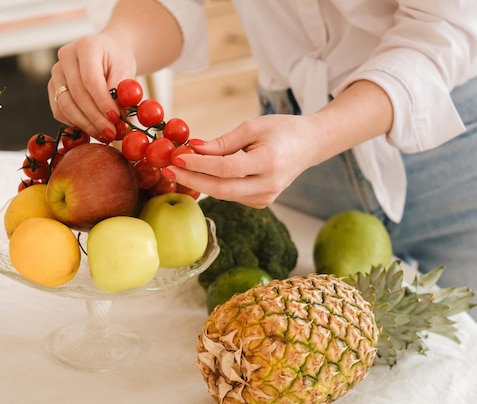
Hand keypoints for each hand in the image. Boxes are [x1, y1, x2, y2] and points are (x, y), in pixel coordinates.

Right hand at [48, 33, 136, 140]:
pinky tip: (92, 131)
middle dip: (95, 118)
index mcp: (86, 46)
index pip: (91, 80)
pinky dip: (75, 124)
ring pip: (65, 105)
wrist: (108, 53)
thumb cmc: (118, 60)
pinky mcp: (53, 87)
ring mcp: (56, 72)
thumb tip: (119, 118)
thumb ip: (122, 91)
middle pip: (77, 94)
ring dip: (85, 125)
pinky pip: (59, 111)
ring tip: (104, 135)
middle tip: (111, 133)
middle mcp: (66, 57)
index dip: (103, 102)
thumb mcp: (126, 70)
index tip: (116, 118)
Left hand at [165, 80, 393, 207]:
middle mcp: (268, 186)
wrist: (309, 145)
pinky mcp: (261, 203)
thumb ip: (222, 142)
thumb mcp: (252, 127)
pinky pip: (231, 195)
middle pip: (221, 188)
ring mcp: (265, 198)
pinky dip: (214, 184)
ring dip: (199, 181)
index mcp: (269, 163)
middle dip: (191, 179)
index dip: (200, 164)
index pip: (226, 168)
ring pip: (223, 194)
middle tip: (168, 169)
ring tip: (179, 167)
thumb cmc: (281, 130)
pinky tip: (199, 174)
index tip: (178, 156)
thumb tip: (193, 149)